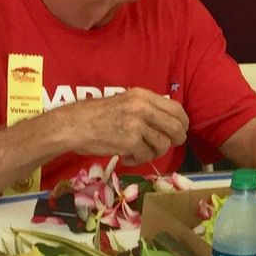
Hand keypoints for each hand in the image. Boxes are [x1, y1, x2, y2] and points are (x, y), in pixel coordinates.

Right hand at [59, 88, 188, 164]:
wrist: (73, 125)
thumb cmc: (96, 115)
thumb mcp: (126, 101)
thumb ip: (147, 108)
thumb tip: (170, 122)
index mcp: (143, 96)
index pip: (176, 109)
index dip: (182, 123)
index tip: (180, 131)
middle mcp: (143, 108)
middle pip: (176, 128)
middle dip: (176, 140)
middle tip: (167, 146)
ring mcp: (137, 125)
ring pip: (163, 144)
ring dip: (154, 152)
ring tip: (140, 152)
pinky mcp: (130, 142)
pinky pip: (146, 156)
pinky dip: (139, 160)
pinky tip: (128, 158)